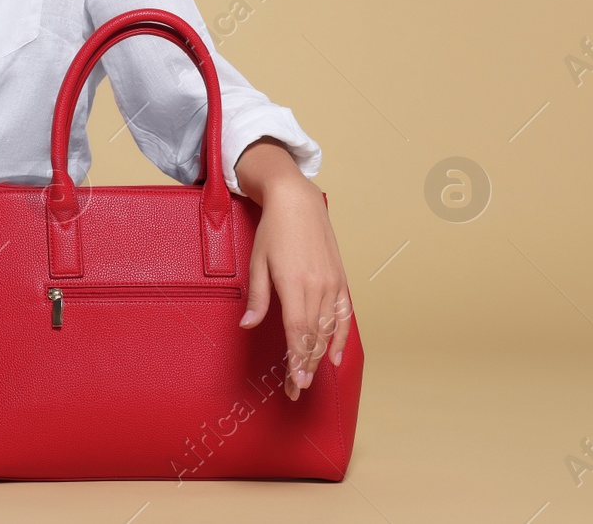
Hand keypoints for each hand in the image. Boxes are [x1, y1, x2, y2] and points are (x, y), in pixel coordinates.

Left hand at [236, 177, 351, 401]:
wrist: (297, 202)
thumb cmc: (273, 230)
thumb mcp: (258, 262)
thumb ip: (257, 298)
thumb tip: (248, 325)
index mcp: (294, 284)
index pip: (297, 332)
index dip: (296, 361)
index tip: (295, 384)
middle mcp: (317, 286)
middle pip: (313, 337)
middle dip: (305, 366)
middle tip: (296, 390)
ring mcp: (332, 283)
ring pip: (329, 329)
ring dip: (320, 356)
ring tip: (310, 377)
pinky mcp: (340, 279)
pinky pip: (344, 315)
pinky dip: (342, 336)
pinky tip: (336, 355)